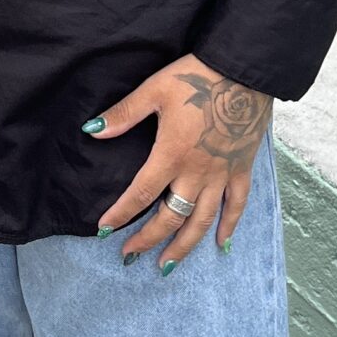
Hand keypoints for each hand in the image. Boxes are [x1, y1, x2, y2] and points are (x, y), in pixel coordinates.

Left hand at [84, 54, 270, 269]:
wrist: (244, 70)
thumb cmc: (197, 77)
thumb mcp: (154, 90)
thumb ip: (124, 114)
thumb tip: (92, 130)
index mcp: (172, 154)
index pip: (141, 193)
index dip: (121, 214)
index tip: (104, 229)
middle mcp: (197, 172)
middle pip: (171, 216)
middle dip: (149, 239)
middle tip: (130, 256)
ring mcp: (222, 173)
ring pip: (202, 220)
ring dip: (184, 245)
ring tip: (168, 265)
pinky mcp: (242, 168)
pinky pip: (237, 205)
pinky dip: (229, 226)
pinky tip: (222, 244)